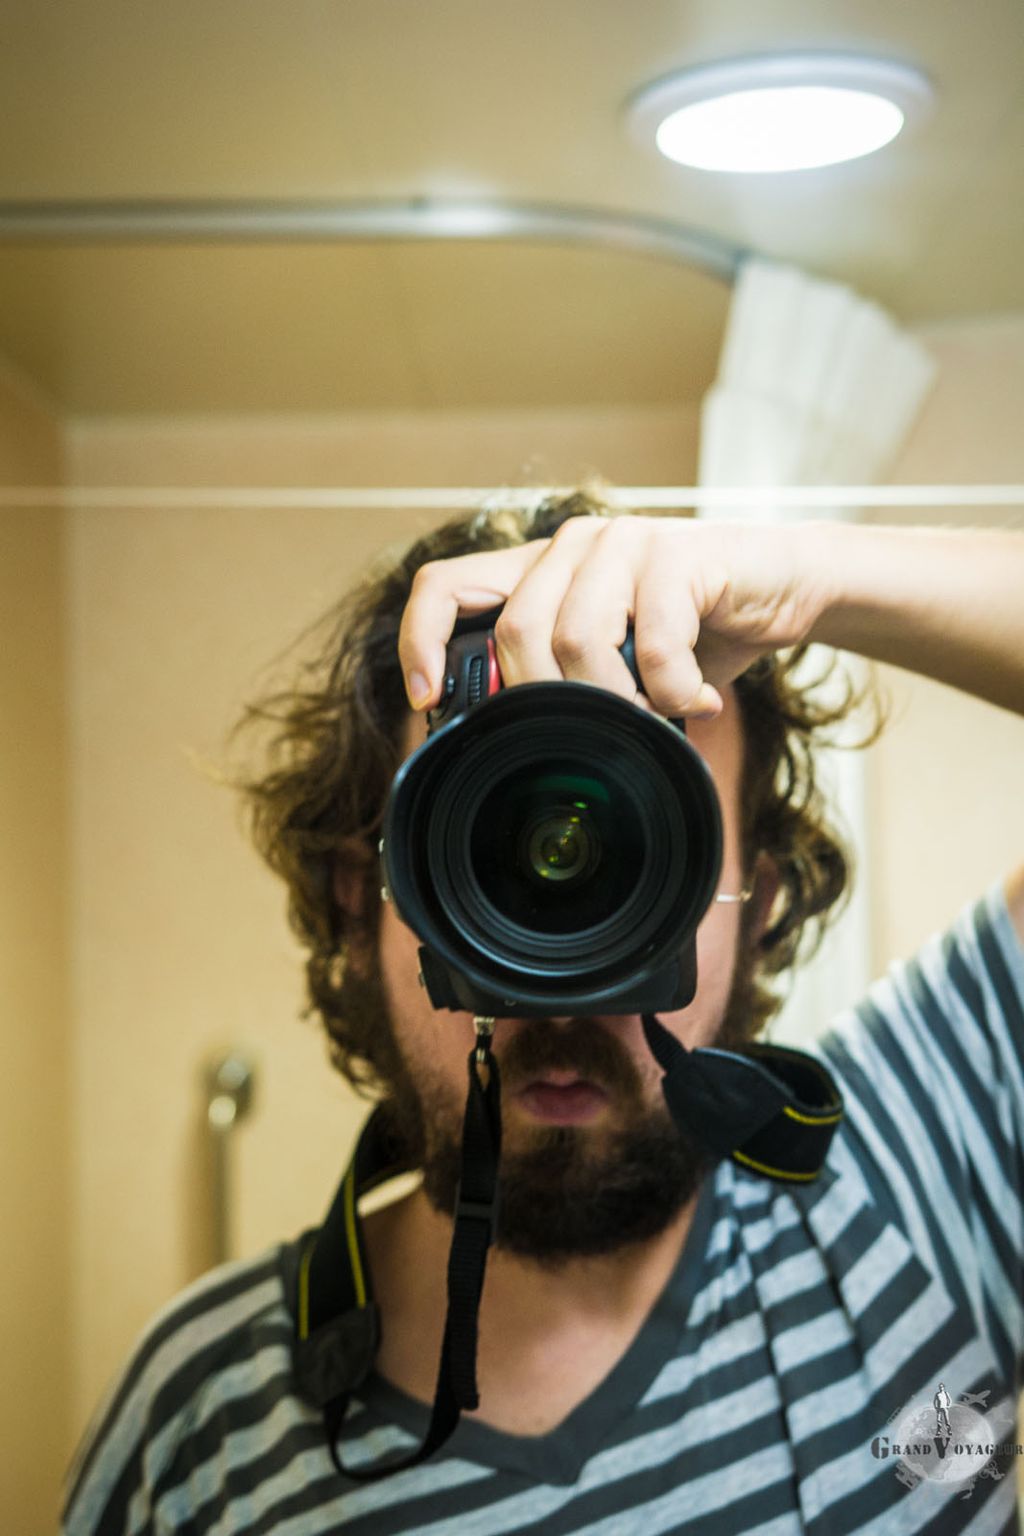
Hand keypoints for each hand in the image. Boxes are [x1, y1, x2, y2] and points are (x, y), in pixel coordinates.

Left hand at [398, 515, 828, 717]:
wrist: (786, 586)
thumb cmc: (697, 631)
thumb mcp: (619, 661)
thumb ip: (568, 683)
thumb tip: (515, 748)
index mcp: (542, 567)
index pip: (444, 585)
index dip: (421, 641)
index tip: (427, 701)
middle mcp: (573, 546)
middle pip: (515, 631)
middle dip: (548, 701)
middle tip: (595, 731)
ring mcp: (623, 542)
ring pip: (577, 640)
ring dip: (616, 701)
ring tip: (653, 716)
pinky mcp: (678, 555)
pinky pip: (655, 644)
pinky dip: (674, 691)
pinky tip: (696, 700)